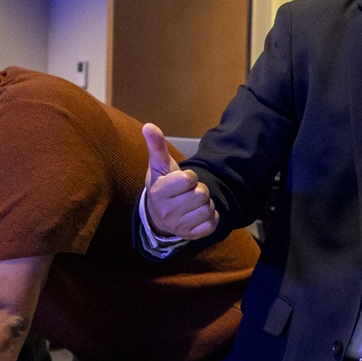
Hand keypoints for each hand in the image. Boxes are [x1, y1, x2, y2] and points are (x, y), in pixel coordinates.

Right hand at [142, 123, 218, 240]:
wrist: (158, 215)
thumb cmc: (162, 185)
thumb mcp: (159, 166)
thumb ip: (156, 146)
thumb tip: (149, 125)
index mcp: (159, 192)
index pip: (189, 179)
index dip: (190, 177)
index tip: (182, 180)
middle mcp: (167, 211)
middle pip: (202, 194)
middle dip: (199, 190)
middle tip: (188, 192)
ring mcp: (179, 225)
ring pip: (209, 208)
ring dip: (205, 203)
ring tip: (193, 202)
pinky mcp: (191, 235)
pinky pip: (212, 223)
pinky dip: (211, 216)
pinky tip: (198, 214)